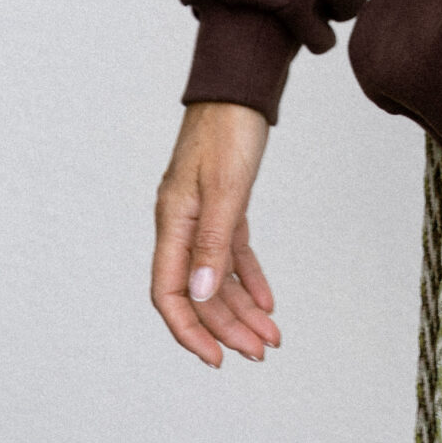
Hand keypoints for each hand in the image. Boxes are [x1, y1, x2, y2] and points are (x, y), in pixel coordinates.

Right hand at [151, 101, 279, 366]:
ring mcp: (201, 215)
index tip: (217, 359)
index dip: (190, 331)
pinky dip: (248, 277)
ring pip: (218, 276)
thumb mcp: (226, 186)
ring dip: (242, 308)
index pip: (170, 293)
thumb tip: (202, 296)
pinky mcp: (223, 204)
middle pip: (200, 292)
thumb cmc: (228, 125)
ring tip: (270, 335)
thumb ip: (214, 241)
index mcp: (173, 221)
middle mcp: (182, 224)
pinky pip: (232, 252)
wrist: (239, 83)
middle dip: (228, 327)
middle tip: (261, 351)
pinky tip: (266, 301)